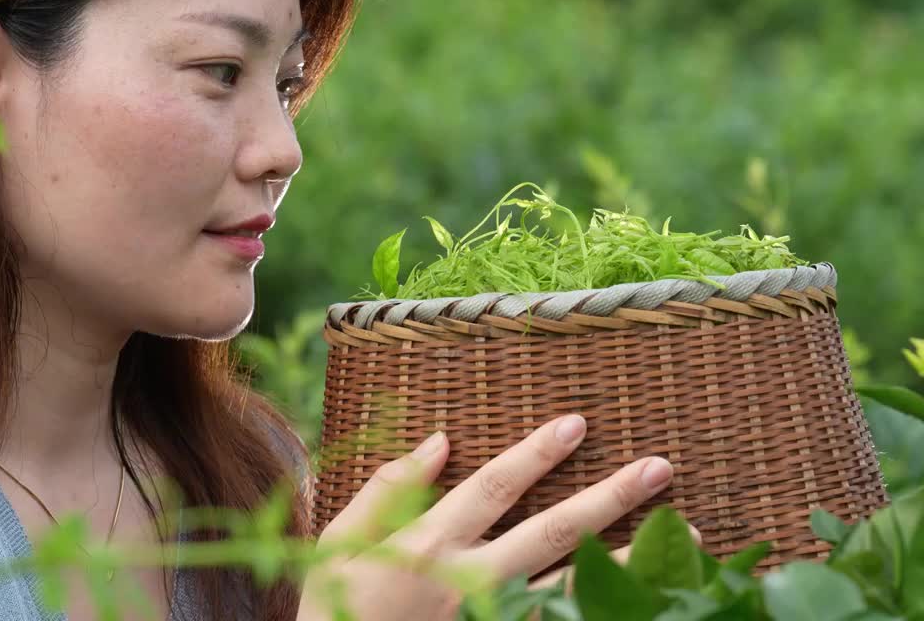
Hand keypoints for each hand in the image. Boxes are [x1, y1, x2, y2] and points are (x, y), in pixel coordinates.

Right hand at [297, 415, 677, 620]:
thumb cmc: (335, 602)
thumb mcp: (342, 538)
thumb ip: (389, 489)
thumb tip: (441, 442)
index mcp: (430, 543)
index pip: (495, 488)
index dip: (536, 454)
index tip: (578, 424)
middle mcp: (471, 580)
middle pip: (555, 532)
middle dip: (610, 498)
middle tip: (661, 468)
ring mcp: (491, 619)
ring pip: (576, 586)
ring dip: (633, 559)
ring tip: (690, 537)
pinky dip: (603, 608)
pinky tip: (648, 597)